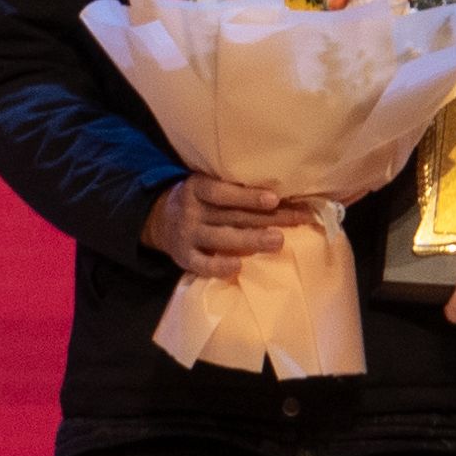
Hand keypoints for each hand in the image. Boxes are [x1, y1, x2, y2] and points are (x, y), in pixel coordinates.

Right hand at [142, 176, 308, 277]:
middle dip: (267, 219)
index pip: (222, 192)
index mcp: (197, 187)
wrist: (159, 220)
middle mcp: (191, 210)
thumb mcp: (207, 187)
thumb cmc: (199, 202)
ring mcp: (186, 235)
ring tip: (278, 241)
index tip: (274, 199)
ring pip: (221, 238)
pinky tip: (238, 267)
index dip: (248, 196)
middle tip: (297, 220)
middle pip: (231, 215)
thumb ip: (233, 190)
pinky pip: (201, 264)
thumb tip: (282, 195)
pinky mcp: (184, 257)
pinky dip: (219, 267)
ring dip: (251, 240)